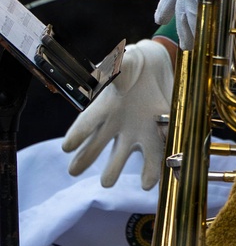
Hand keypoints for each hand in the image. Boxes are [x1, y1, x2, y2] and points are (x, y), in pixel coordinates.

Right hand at [62, 40, 174, 188]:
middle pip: (98, 145)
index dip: (77, 134)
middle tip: (73, 170)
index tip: (67, 146)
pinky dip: (155, 165)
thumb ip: (116, 69)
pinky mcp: (158, 133)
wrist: (157, 67)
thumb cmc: (134, 66)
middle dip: (86, 157)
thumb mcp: (125, 62)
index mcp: (105, 107)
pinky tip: (153, 182)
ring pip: (125, 155)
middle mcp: (117, 125)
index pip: (87, 123)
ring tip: (110, 182)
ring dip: (118, 168)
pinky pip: (157, 151)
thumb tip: (106, 71)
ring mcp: (137, 131)